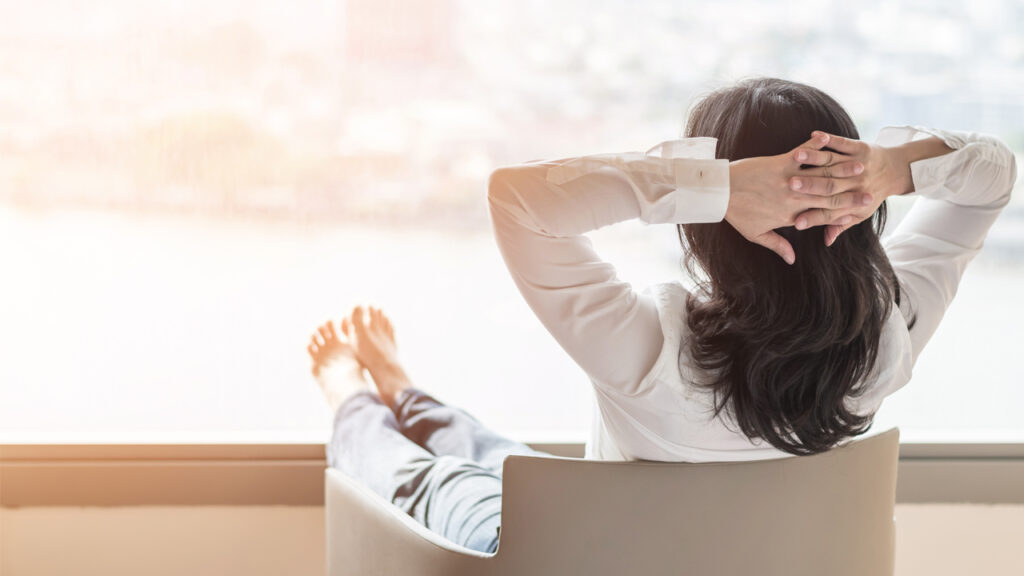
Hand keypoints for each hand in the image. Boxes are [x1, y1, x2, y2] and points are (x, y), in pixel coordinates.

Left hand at [726, 132, 873, 263]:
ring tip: (861, 166)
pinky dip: (816, 147)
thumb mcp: (755, 234)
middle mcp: (793, 199)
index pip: (822, 216)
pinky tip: (829, 140)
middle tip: (871, 191)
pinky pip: (803, 154)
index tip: (860, 214)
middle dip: (851, 195)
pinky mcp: (780, 162)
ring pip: (821, 176)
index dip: (843, 215)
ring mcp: (788, 180)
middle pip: (828, 197)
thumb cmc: (735, 213)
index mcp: (790, 216)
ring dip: (842, 169)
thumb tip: (792, 259)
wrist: (718, 192)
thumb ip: (777, 245)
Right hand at [789, 133, 912, 245]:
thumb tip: (826, 241)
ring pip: (833, 162)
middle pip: (830, 186)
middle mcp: (856, 184)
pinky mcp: (860, 148)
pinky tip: (814, 135)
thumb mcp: (859, 214)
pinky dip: (829, 139)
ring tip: (797, 157)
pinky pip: (843, 143)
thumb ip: (840, 225)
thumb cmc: (872, 194)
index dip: (813, 218)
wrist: (897, 171)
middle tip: (790, 186)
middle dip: (809, 186)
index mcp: (853, 202)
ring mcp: (858, 164)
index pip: (830, 212)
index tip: (796, 222)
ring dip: (814, 158)